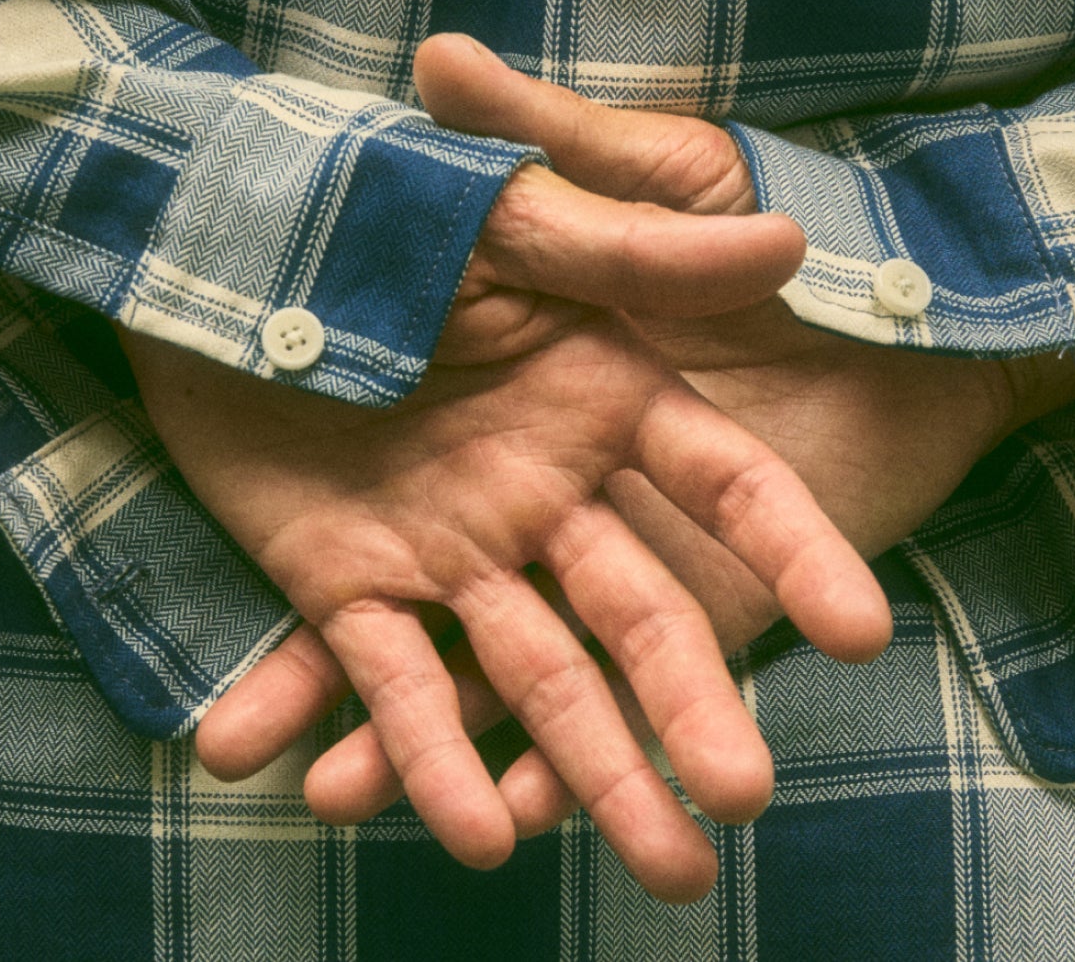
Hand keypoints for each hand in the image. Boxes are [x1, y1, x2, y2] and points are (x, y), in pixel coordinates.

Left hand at [205, 36, 1074, 864]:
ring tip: (667, 875)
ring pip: (538, 680)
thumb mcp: (513, 212)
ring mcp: (454, 549)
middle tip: (746, 801)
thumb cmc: (372, 200)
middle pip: (645, 617)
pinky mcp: (349, 584)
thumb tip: (783, 240)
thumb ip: (634, 240)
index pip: (727, 488)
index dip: (794, 555)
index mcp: (604, 395)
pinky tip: (474, 836)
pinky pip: (401, 683)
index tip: (860, 634)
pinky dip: (430, 758)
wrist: (214, 229)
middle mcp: (547, 492)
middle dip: (696, 710)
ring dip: (593, 776)